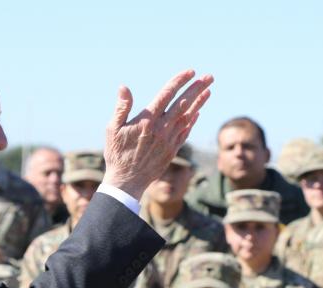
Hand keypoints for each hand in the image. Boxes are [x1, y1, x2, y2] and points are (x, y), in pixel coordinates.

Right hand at [103, 70, 212, 199]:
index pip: (166, 95)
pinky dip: (193, 120)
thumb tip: (124, 87)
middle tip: (209, 76)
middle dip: (196, 88)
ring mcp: (169, 140)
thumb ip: (121, 108)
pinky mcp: (172, 150)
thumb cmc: (117, 154)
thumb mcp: (112, 129)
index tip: (190, 71)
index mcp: (147, 120)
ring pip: (188, 117)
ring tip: (209, 89)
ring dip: (199, 102)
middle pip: (183, 104)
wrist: (127, 181)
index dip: (179, 81)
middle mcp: (161, 129)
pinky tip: (198, 111)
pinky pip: (186, 132)